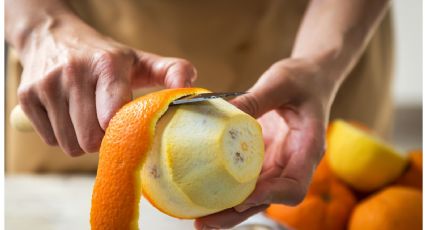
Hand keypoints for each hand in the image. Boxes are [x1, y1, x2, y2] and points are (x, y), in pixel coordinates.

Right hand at [17, 16, 195, 155]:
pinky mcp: (26, 98)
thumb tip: (189, 84)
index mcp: (106, 65)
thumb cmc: (102, 55)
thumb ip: (169, 71)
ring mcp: (46, 85)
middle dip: (103, 139)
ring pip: (70, 145)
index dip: (122, 130)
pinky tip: (68, 115)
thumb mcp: (138, 60)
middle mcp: (73, 73)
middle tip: (107, 122)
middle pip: (90, 139)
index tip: (126, 125)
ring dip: (82, 140)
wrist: (52, 35)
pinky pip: (50, 140)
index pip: (113, 117)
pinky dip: (62, 135)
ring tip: (88, 117)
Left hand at [195, 58, 336, 228]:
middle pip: (269, 199)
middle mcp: (294, 162)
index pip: (294, 185)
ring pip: (255, 195)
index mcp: (307, 147)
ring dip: (228, 209)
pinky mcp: (265, 159)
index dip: (270, 195)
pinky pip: (246, 180)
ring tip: (199, 218)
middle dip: (238, 214)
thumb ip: (256, 98)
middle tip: (205, 223)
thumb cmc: (302, 79)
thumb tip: (223, 112)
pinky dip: (228, 190)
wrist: (310, 79)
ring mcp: (278, 163)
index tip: (242, 198)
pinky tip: (204, 193)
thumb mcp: (280, 82)